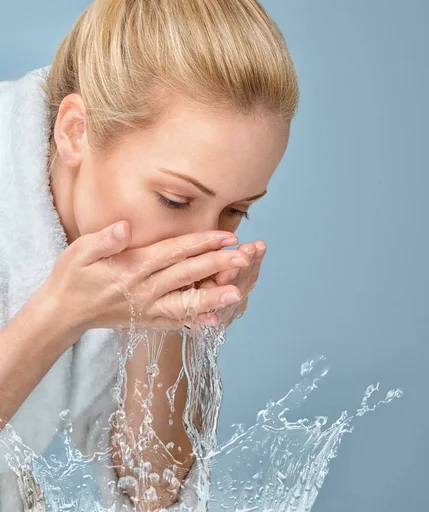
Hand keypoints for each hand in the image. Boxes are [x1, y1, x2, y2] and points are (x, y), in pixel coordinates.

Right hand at [41, 220, 253, 334]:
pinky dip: (195, 322)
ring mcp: (147, 309)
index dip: (202, 243)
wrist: (63, 313)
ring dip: (213, 297)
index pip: (174, 252)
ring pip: (186, 302)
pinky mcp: (147, 321)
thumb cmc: (72, 277)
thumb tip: (126, 228)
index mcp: (132, 268)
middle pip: (187, 275)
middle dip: (217, 266)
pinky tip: (215, 321)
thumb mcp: (80, 252)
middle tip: (244, 258)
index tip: (226, 236)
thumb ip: (105, 240)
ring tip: (238, 294)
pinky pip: (175, 322)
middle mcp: (144, 290)